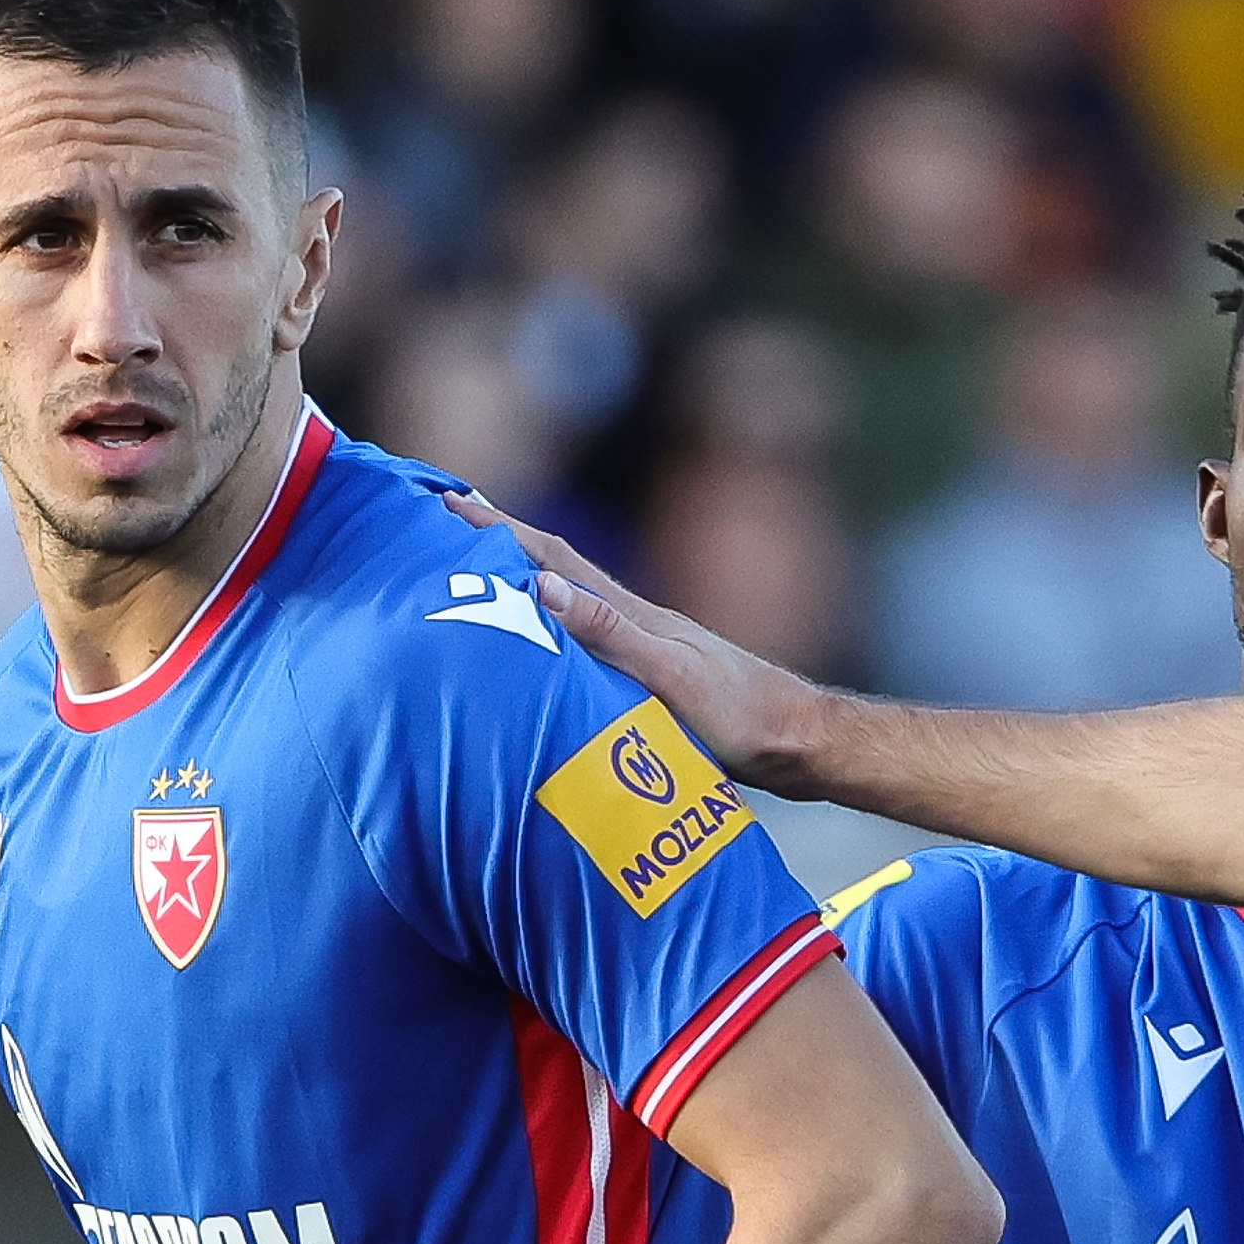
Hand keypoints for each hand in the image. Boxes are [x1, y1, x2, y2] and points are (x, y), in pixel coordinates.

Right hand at [441, 489, 828, 795]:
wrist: (800, 744)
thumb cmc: (740, 715)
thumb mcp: (669, 676)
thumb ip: (609, 633)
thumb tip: (543, 586)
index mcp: (631, 614)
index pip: (553, 558)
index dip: (500, 529)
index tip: (447, 499)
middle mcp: (634, 622)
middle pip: (556, 570)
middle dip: (500, 544)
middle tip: (444, 522)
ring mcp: (645, 649)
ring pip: (569, 605)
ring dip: (522, 583)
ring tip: (476, 574)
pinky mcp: (653, 680)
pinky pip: (584, 643)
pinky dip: (551, 629)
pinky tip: (544, 642)